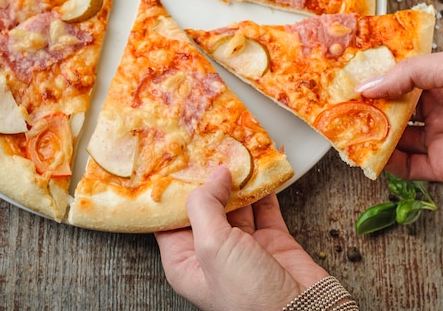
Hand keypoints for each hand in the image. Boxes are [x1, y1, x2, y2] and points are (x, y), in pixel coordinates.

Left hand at [155, 166, 328, 310]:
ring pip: (236, 204)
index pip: (170, 219)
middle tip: (208, 147)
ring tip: (235, 150)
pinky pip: (265, 207)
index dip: (173, 190)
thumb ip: (205, 205)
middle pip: (205, 207)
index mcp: (186, 262)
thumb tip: (214, 174)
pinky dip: (264, 188)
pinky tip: (261, 168)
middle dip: (207, 179)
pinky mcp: (272, 240)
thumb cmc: (248, 295)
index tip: (175, 160)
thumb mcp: (212, 248)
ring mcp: (244, 246)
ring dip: (237, 179)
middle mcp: (212, 253)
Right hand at [357, 47, 442, 194]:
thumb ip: (411, 73)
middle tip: (341, 108)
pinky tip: (370, 156)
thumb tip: (369, 85)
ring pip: (397, 139)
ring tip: (347, 132)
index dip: (377, 81)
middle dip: (369, 109)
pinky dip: (387, 164)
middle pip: (395, 111)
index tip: (350, 82)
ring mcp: (440, 139)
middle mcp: (440, 110)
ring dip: (373, 136)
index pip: (401, 80)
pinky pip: (408, 167)